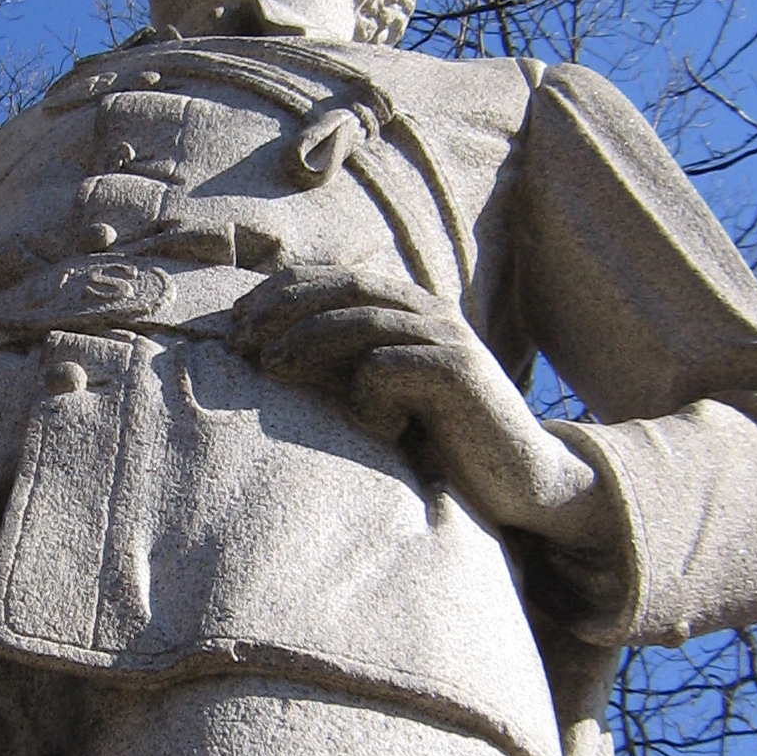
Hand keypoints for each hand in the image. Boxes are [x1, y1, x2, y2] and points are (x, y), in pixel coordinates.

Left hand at [230, 267, 608, 548]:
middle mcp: (429, 311)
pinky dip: (366, 393)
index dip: (280, 292)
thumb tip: (265, 350)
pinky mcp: (459, 372)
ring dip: (305, 339)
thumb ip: (343, 363)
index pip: (333, 278)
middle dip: (282, 308)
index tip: (234, 322)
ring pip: (360, 319)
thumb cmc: (440, 439)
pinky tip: (372, 426)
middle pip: (342, 286)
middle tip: (239, 340)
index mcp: (408, 307)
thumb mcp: (383, 392)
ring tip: (269, 367)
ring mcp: (447, 337)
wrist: (521, 477)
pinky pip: (390, 367)